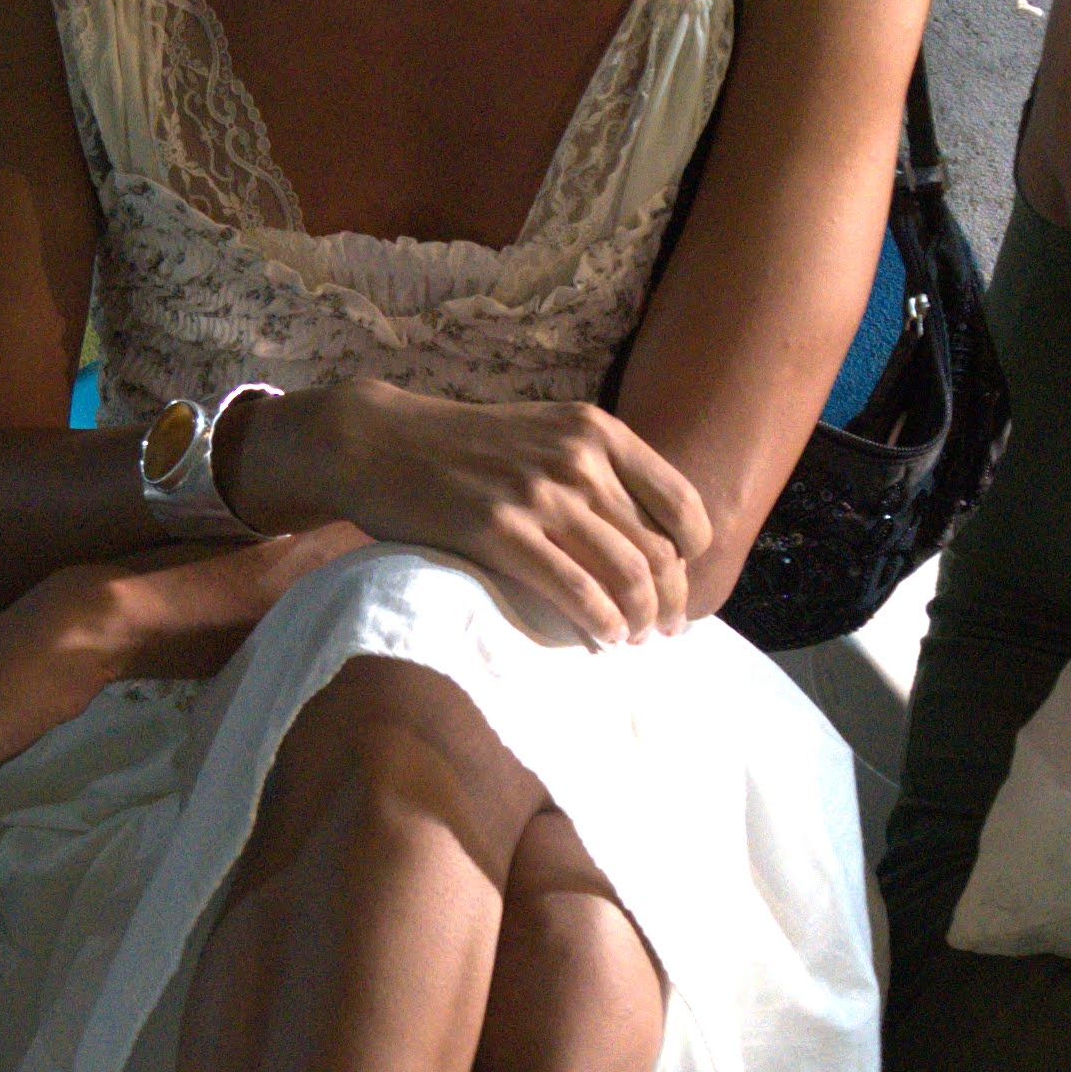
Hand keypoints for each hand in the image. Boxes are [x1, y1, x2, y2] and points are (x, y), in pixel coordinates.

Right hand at [258, 382, 709, 646]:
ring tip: (630, 639)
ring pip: (626, 575)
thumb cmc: (464, 450)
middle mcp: (579, 458)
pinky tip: (600, 640)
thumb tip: (651, 537)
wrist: (379, 444)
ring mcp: (539, 493)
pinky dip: (599, 624)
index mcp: (598, 432)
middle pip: (658, 550)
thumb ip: (596, 470)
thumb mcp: (544, 434)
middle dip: (668, 601)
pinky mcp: (499, 530)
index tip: (677, 585)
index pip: (682, 506)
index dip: (691, 558)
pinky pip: (574, 591)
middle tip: (660, 630)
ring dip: (637, 620)